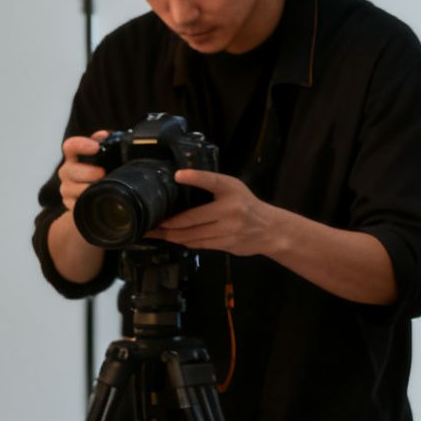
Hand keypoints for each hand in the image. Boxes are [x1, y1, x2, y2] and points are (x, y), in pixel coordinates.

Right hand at [55, 131, 110, 211]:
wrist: (99, 197)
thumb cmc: (103, 173)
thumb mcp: (106, 157)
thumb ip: (104, 143)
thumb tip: (104, 135)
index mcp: (74, 157)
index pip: (70, 146)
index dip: (81, 145)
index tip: (96, 147)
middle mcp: (67, 172)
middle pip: (70, 170)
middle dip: (87, 172)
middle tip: (102, 173)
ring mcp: (67, 189)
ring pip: (71, 189)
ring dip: (87, 189)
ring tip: (102, 189)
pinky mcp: (70, 205)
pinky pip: (75, 205)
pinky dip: (87, 203)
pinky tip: (97, 200)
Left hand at [148, 170, 283, 256]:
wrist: (269, 229)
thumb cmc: (246, 204)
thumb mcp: (232, 187)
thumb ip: (211, 185)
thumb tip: (180, 180)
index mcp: (231, 190)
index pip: (211, 181)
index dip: (195, 178)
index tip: (178, 176)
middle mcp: (230, 210)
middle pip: (191, 219)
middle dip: (168, 224)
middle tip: (150, 224)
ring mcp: (228, 230)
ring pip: (192, 235)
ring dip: (172, 235)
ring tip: (156, 234)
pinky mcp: (226, 245)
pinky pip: (199, 244)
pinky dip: (184, 241)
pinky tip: (173, 239)